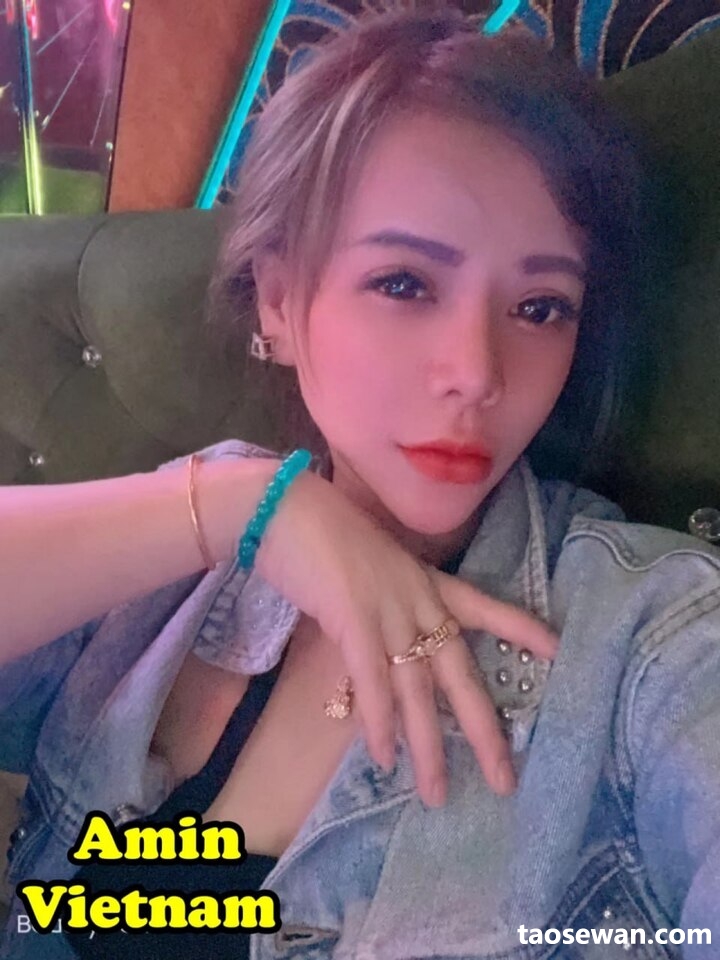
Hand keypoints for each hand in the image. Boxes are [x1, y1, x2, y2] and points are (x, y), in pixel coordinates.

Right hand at [256, 469, 557, 806]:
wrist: (284, 507)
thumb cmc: (321, 535)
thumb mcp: (368, 570)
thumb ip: (384, 609)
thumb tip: (381, 652)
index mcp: (424, 580)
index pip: (483, 605)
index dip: (520, 628)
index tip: (557, 650)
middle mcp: (417, 597)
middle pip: (459, 671)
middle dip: (483, 729)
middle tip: (503, 780)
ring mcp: (388, 608)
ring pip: (417, 689)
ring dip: (427, 746)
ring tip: (435, 792)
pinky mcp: (353, 618)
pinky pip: (373, 681)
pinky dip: (379, 722)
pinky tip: (384, 757)